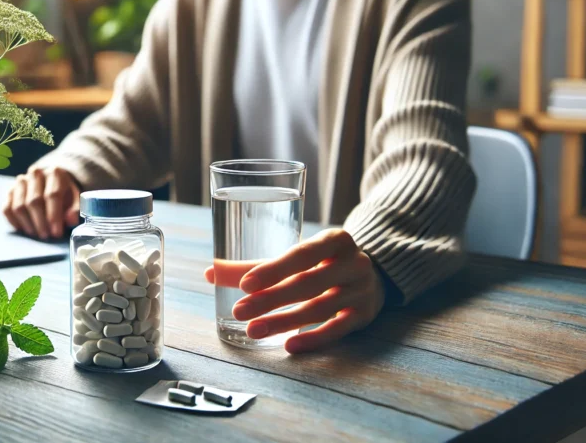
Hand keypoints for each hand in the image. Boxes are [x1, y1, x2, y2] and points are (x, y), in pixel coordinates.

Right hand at [2, 166, 80, 239]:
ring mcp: (20, 182)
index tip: (56, 233)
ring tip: (37, 235)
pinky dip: (14, 222)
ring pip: (19, 206)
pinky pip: (7, 209)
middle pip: (34, 201)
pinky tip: (25, 230)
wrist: (51, 183)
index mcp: (55, 173)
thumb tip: (70, 221)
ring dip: (28, 224)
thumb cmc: (65, 194)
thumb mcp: (76, 199)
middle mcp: (36, 174)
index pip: (52, 195)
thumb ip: (75, 210)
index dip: (54, 216)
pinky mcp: (10, 191)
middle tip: (46, 237)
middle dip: (40, 223)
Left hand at [203, 229, 384, 353]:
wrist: (375, 275)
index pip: (302, 254)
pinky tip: (288, 346)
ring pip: (319, 309)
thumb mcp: (298, 258)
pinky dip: (312, 339)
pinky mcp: (364, 316)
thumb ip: (256, 265)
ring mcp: (361, 291)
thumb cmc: (324, 263)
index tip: (245, 285)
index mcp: (335, 239)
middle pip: (308, 283)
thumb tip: (210, 272)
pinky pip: (337, 330)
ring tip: (253, 330)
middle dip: (271, 299)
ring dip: (284, 322)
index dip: (274, 270)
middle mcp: (353, 263)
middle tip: (239, 311)